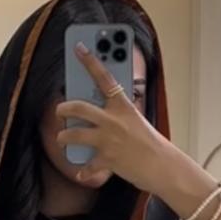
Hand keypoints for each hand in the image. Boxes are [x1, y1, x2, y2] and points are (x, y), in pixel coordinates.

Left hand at [56, 44, 169, 192]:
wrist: (162, 165)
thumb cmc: (150, 142)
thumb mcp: (135, 120)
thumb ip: (117, 113)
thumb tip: (94, 113)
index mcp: (122, 106)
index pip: (104, 78)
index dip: (90, 61)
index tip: (78, 48)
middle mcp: (113, 120)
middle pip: (79, 107)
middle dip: (64, 108)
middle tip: (59, 110)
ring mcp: (108, 140)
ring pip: (74, 135)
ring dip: (64, 138)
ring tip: (61, 139)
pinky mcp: (107, 159)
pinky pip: (87, 165)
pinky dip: (83, 170)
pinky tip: (80, 171)